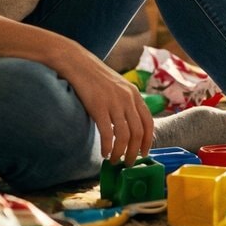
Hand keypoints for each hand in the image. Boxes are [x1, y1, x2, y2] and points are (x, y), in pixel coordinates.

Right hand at [55, 43, 153, 165]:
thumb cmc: (94, 76)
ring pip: (125, 136)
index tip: (144, 153)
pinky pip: (108, 133)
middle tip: (129, 162)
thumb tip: (127, 126)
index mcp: (134, 94)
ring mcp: (114, 102)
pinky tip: (104, 152)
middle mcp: (128, 99)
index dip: (148, 141)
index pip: (148, 122)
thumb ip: (125, 102)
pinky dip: (108, 147)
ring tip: (115, 160)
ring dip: (121, 152)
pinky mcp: (99, 106)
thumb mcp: (117, 87)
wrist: (76, 62)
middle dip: (135, 151)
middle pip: (138, 132)